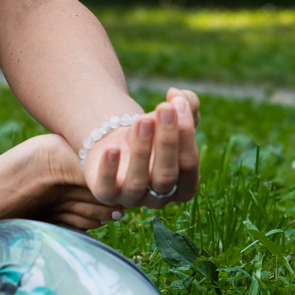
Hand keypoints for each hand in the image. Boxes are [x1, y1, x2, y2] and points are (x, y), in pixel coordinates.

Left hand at [82, 87, 200, 210]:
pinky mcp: (106, 195)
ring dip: (141, 150)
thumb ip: (184, 105)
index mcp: (182, 184)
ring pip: (138, 181)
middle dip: (167, 141)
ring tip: (142, 120)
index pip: (189, 163)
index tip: (177, 103)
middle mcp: (159, 197)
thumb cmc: (149, 133)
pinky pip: (107, 189)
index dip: (186, 133)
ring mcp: (132, 198)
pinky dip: (109, 170)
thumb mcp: (168, 118)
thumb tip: (177, 95)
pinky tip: (111, 148)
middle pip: (167, 175)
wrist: (113, 144)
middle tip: (164, 108)